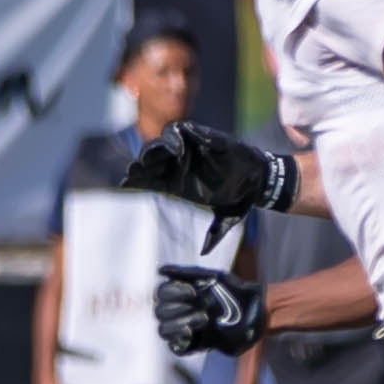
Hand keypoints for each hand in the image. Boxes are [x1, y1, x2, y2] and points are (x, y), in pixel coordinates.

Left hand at [118, 122, 295, 251]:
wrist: (259, 179)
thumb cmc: (240, 197)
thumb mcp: (226, 217)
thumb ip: (215, 234)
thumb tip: (205, 253)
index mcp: (177, 184)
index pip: (149, 182)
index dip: (136, 182)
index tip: (124, 184)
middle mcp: (178, 166)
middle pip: (150, 162)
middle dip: (141, 166)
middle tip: (133, 170)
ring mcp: (188, 150)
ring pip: (161, 145)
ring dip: (154, 151)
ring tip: (148, 159)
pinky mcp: (201, 136)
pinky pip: (182, 131)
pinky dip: (177, 137)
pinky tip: (176, 147)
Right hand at [153, 264, 266, 355]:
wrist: (258, 313)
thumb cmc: (238, 293)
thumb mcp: (214, 277)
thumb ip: (187, 272)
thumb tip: (161, 269)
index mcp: (183, 294)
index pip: (161, 293)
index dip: (173, 292)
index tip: (194, 292)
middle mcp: (181, 311)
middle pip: (159, 311)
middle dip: (178, 308)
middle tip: (203, 307)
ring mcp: (187, 329)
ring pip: (163, 330)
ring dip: (179, 324)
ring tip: (203, 320)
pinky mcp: (194, 345)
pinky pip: (174, 348)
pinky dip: (179, 340)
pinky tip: (192, 333)